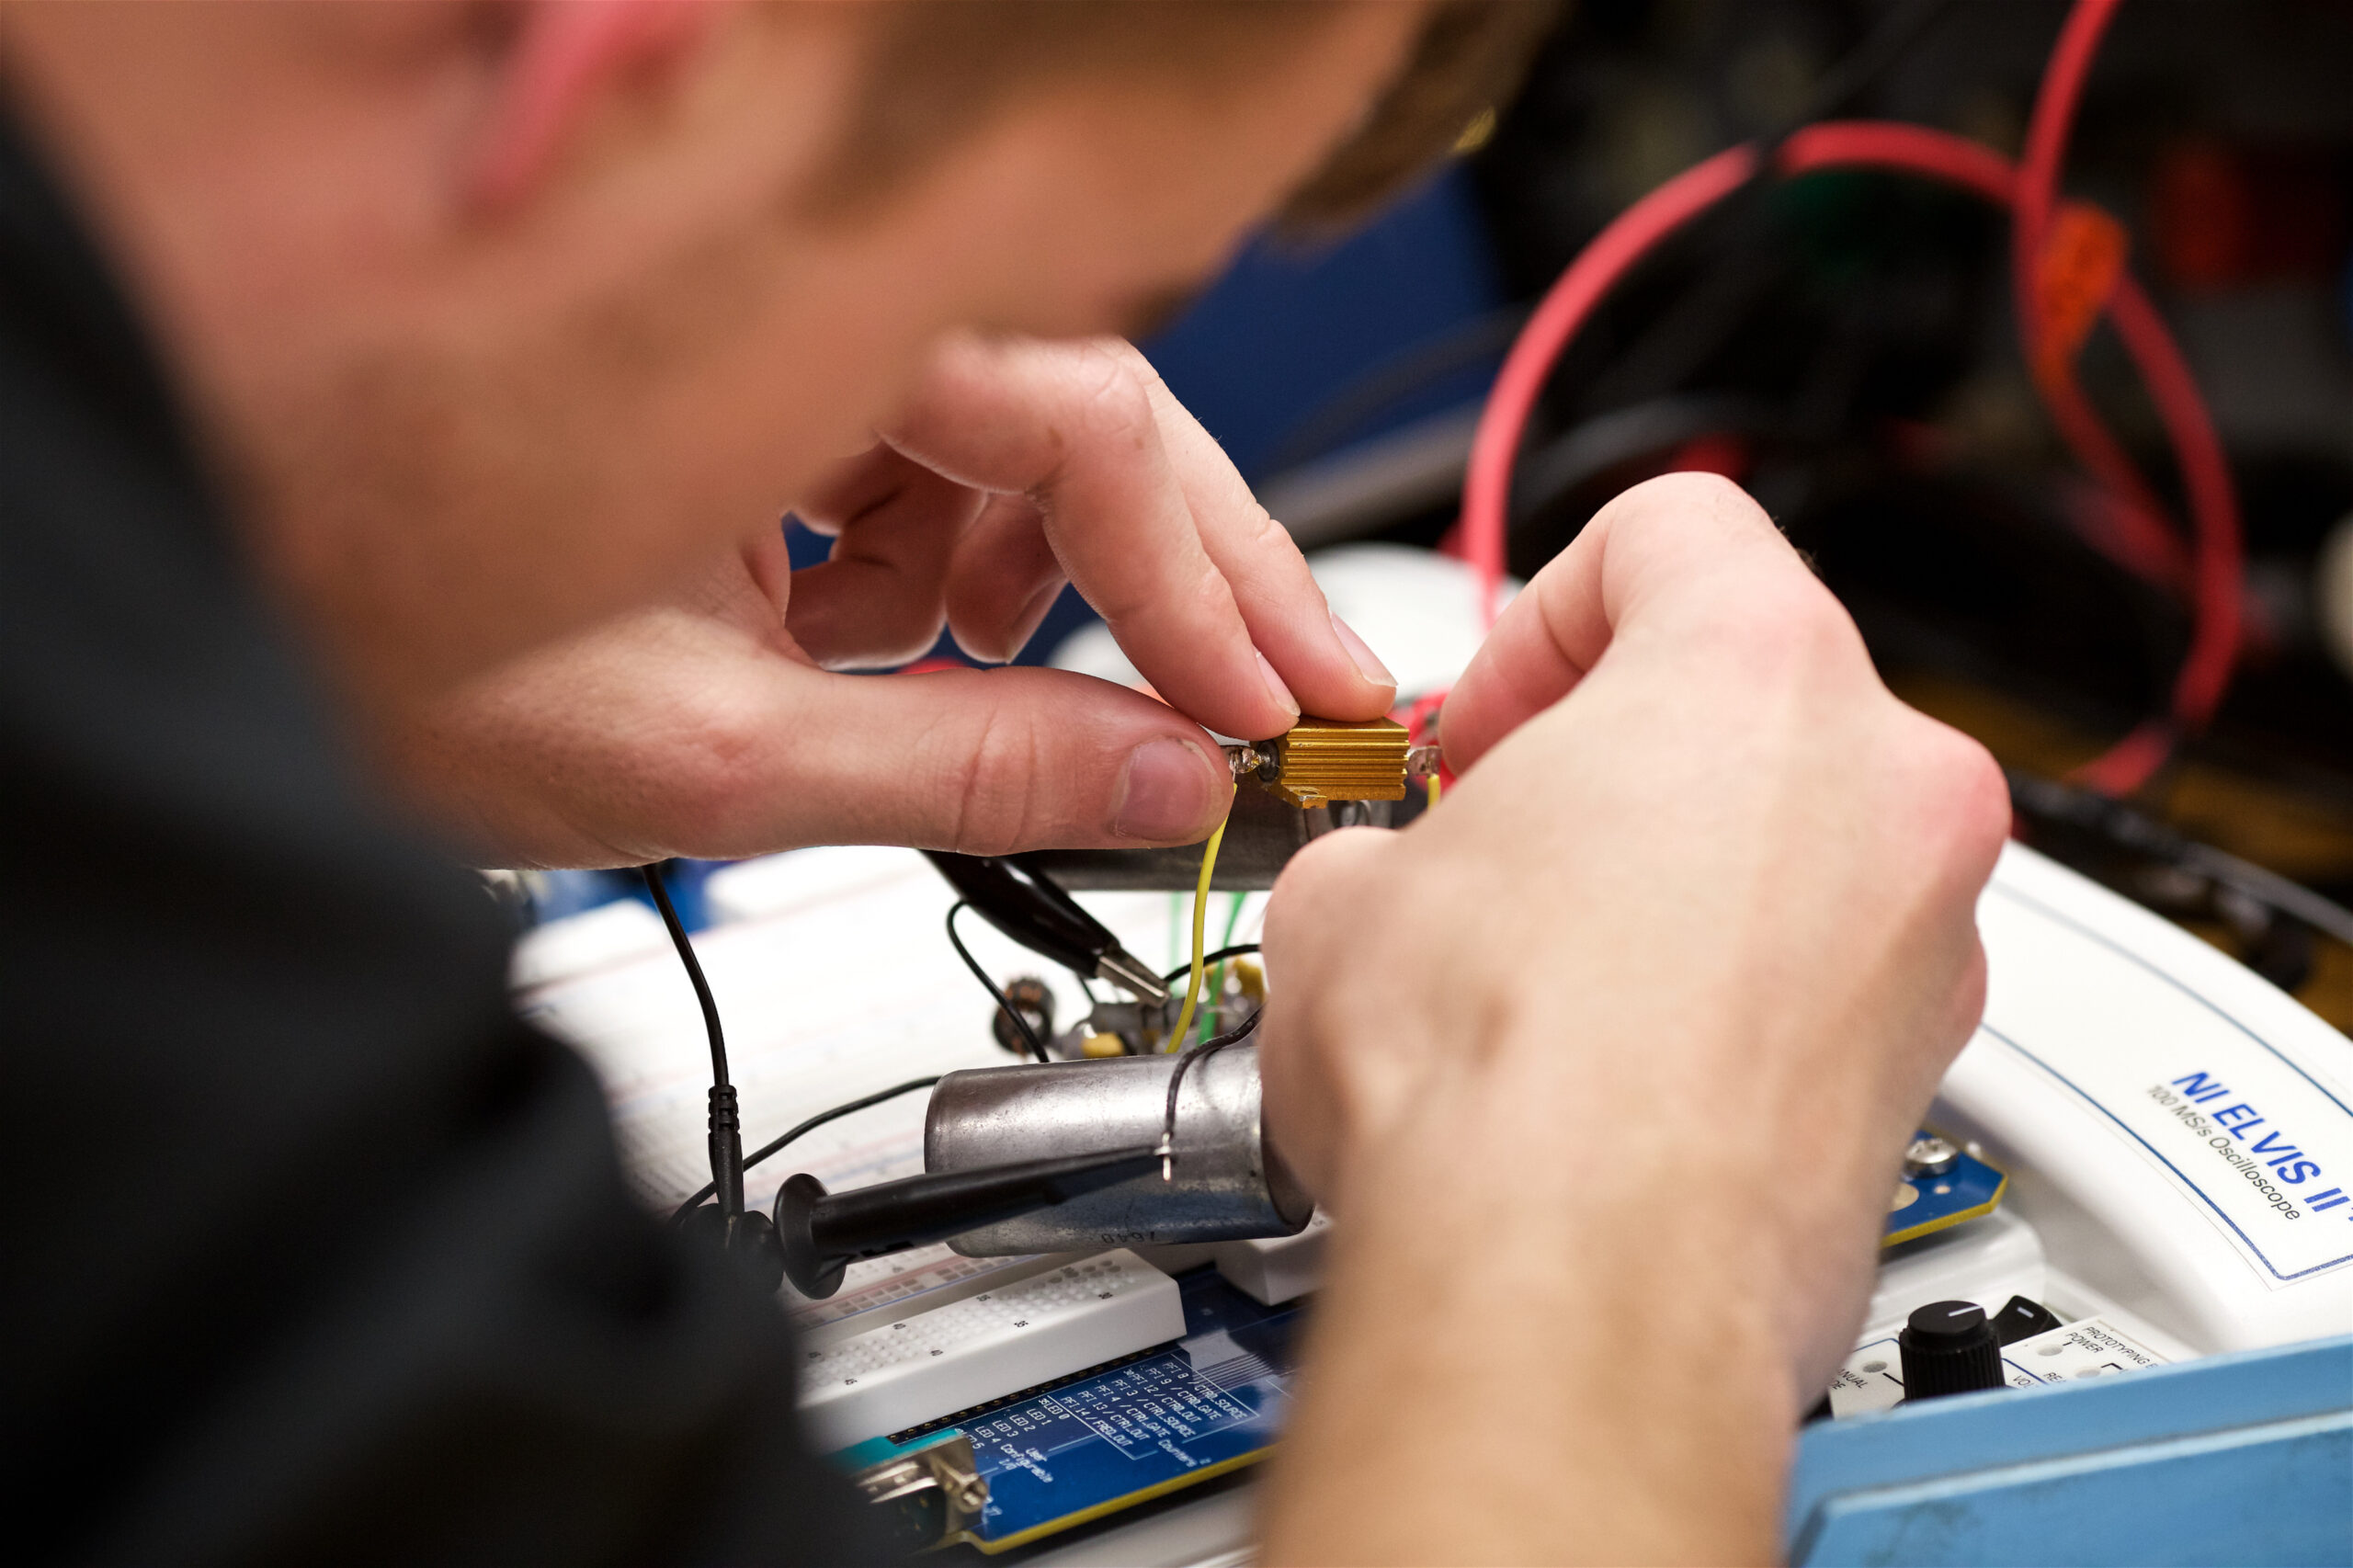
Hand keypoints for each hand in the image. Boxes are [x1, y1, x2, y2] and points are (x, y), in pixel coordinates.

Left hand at [384, 333, 1397, 866]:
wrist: (219, 608)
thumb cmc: (370, 633)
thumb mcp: (714, 757)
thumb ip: (964, 772)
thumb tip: (1152, 779)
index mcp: (777, 339)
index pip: (1086, 421)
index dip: (1200, 580)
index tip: (1265, 703)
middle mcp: (788, 294)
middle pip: (1076, 406)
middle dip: (1173, 570)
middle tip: (1262, 692)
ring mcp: (770, 325)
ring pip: (998, 428)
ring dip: (1013, 570)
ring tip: (932, 676)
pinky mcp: (750, 371)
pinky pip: (909, 440)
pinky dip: (920, 551)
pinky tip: (847, 629)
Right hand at [1254, 474, 2006, 1563]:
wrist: (1571, 1296)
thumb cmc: (1494, 1085)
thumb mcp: (1349, 892)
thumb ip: (1398, 834)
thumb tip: (1390, 882)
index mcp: (1755, 674)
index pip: (1674, 529)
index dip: (1543, 609)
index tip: (1492, 714)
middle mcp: (1886, 791)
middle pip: (1749, 694)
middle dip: (1613, 757)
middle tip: (1507, 837)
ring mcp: (1926, 940)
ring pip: (1798, 844)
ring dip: (1678, 880)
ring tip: (1547, 974)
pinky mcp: (1921, 1073)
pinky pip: (1823, 979)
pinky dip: (1730, 997)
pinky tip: (1609, 1069)